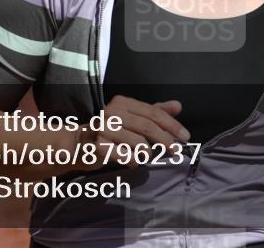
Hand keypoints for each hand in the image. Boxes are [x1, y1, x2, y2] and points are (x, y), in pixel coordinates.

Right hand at [74, 95, 189, 169]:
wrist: (77, 144)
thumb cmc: (109, 131)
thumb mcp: (132, 118)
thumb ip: (154, 112)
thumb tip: (177, 105)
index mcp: (123, 102)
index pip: (153, 112)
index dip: (171, 125)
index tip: (185, 136)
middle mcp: (112, 111)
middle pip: (148, 127)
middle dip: (166, 140)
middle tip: (176, 151)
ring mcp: (104, 128)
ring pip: (138, 143)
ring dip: (147, 153)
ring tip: (144, 156)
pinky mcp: (98, 145)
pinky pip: (125, 156)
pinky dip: (133, 161)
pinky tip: (131, 162)